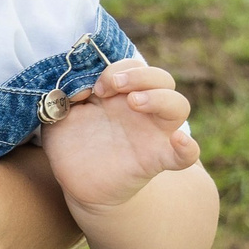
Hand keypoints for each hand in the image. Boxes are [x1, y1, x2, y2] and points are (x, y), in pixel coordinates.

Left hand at [42, 60, 199, 213]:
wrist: (76, 181)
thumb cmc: (72, 142)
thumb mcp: (60, 115)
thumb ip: (64, 97)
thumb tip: (78, 86)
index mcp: (119, 94)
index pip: (134, 67)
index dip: (117, 69)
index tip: (96, 87)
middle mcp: (141, 109)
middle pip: (162, 79)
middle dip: (140, 75)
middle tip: (114, 86)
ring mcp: (152, 133)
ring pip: (179, 106)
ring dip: (160, 98)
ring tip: (134, 102)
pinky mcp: (156, 160)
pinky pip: (186, 156)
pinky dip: (188, 148)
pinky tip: (179, 140)